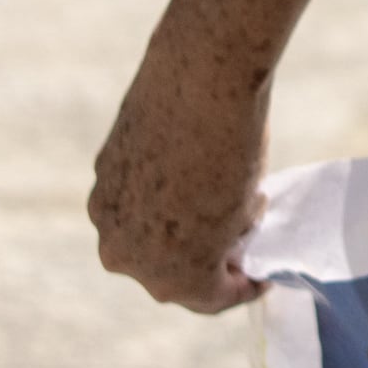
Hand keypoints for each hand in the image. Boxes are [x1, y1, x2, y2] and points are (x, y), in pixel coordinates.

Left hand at [89, 0, 357, 311]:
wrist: (202, 71)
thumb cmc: (191, 72)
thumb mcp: (171, 110)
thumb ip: (176, 133)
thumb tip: (198, 78)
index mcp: (104, 192)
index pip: (142, 236)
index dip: (188, 235)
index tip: (224, 225)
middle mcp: (110, 230)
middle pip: (160, 271)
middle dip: (205, 257)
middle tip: (246, 232)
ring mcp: (141, 253)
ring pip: (186, 285)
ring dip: (222, 271)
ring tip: (257, 241)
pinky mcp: (182, 266)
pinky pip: (215, 295)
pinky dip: (240, 287)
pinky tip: (262, 266)